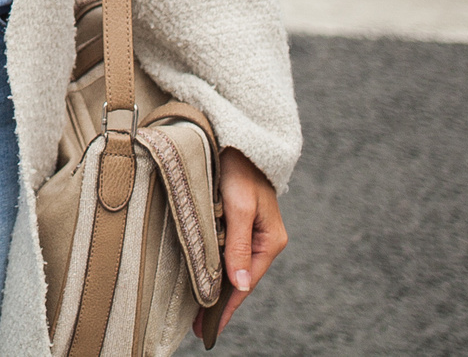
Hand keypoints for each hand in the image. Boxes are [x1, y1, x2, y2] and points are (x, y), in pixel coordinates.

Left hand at [213, 147, 286, 339]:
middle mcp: (263, 240)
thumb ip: (238, 245)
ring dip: (217, 287)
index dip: (226, 307)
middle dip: (220, 303)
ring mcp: (252, 232)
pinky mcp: (240, 221)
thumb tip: (240, 284)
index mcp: (269, 240)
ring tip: (199, 311)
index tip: (209, 329)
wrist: (238, 139)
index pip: (245, 283)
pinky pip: (228, 253)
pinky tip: (205, 278)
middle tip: (198, 328)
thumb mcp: (239, 207)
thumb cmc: (240, 169)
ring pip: (232, 267)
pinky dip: (216, 268)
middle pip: (239, 280)